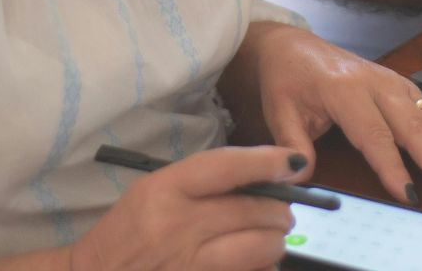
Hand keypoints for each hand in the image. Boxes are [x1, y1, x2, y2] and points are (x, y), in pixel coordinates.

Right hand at [68, 144, 299, 270]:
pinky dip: (262, 268)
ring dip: (274, 242)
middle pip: (254, 210)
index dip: (267, 162)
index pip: (227, 167)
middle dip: (280, 210)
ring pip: (262, 247)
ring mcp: (189, 264)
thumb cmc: (128, 232)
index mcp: (164, 190)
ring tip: (267, 238)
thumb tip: (266, 176)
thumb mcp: (153, 191)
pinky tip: (252, 263)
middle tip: (281, 212)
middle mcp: (178, 226)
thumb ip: (205, 181)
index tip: (294, 162)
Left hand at [244, 22, 421, 205]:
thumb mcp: (278, 110)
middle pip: (414, 126)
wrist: (294, 45)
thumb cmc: (288, 79)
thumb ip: (292, 143)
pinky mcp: (404, 87)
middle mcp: (377, 83)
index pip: (374, 134)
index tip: (410, 194)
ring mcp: (395, 83)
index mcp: (344, 89)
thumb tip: (302, 175)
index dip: (393, 166)